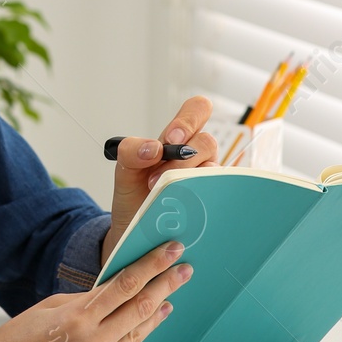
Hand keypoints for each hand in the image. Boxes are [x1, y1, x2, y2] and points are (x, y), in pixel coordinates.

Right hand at [0, 238, 192, 341]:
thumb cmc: (17, 339)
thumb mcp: (51, 307)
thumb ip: (88, 300)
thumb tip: (117, 291)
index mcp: (77, 319)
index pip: (125, 285)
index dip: (152, 265)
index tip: (171, 250)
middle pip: (140, 309)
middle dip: (165, 286)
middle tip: (183, 270)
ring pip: (137, 336)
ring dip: (155, 315)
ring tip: (168, 299)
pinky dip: (132, 340)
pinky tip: (138, 328)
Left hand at [101, 95, 218, 264]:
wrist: (134, 231)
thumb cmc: (134, 195)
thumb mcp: (124, 169)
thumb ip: (131, 151)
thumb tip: (153, 147)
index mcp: (179, 139)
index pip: (197, 110)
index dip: (190, 119)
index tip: (172, 138)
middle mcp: (198, 155)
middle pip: (206, 141)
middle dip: (181, 158)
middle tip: (156, 177)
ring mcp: (208, 178)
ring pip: (212, 168)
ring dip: (185, 179)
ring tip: (160, 194)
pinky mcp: (213, 201)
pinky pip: (217, 194)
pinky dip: (197, 198)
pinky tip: (181, 208)